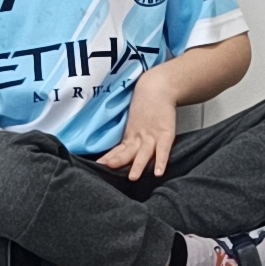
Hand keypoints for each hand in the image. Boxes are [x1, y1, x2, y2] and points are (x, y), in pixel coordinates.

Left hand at [110, 66, 180, 182]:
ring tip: (133, 178)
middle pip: (127, 153)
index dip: (109, 158)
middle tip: (108, 169)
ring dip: (138, 165)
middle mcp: (140, 138)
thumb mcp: (134, 124)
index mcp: (131, 137)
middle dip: (118, 162)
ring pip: (144, 153)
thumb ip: (129, 139)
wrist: (159, 87)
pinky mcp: (166, 134)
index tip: (98, 166)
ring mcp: (153, 136)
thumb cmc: (146, 106)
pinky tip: (159, 173)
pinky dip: (161, 161)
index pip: (118, 151)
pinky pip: (163, 150)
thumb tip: (114, 154)